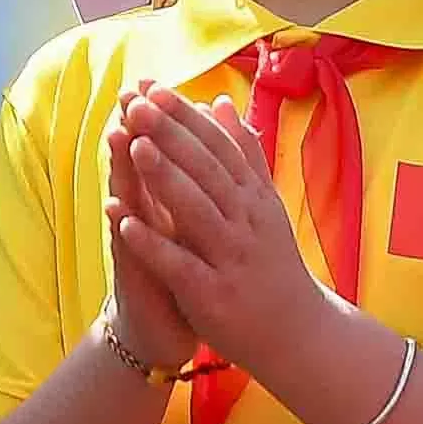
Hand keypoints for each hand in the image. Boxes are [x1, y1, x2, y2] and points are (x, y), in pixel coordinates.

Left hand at [105, 81, 333, 380]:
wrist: (298, 334)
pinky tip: (124, 223)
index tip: (155, 89)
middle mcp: (246, 223)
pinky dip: (154, 244)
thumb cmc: (271, 264)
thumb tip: (221, 104)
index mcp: (254, 199)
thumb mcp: (263, 205)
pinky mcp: (213, 295)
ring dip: (164, 179)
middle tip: (137, 104)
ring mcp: (231, 259)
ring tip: (133, 147)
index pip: (219, 148)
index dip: (186, 119)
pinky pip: (181, 266)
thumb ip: (243, 155)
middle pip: (207, 171)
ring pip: (196, 212)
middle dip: (171, 136)